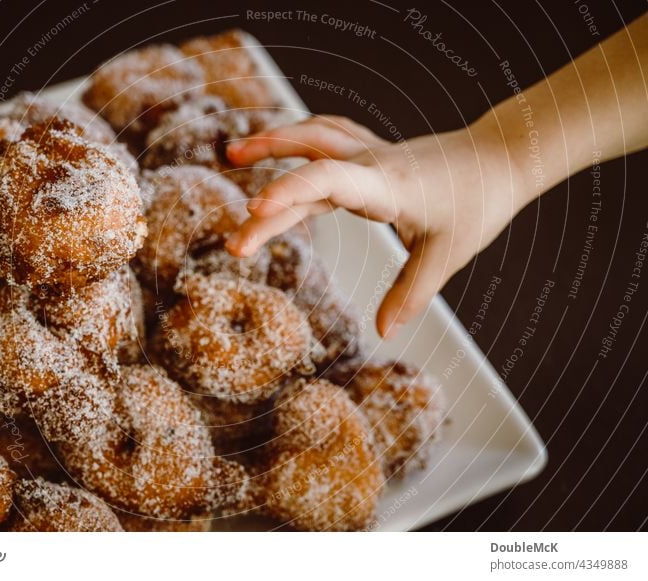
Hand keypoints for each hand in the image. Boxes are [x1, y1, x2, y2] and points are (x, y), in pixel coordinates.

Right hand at [225, 115, 530, 338]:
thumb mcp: (447, 253)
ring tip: (233, 153)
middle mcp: (372, 162)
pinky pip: (328, 134)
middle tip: (234, 245)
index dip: (287, 192)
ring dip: (273, 142)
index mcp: (388, 186)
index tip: (253, 212)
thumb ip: (411, 293)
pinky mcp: (373, 150)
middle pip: (308, 173)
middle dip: (267, 209)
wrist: (502, 157)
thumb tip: (382, 332)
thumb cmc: (478, 202)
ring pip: (312, 135)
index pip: (327, 179)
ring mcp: (371, 151)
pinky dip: (299, 137)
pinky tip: (283, 144)